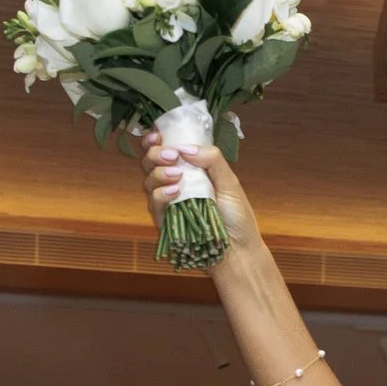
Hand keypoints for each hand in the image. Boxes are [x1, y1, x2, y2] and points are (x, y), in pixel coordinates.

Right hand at [136, 128, 256, 249]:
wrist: (238, 251)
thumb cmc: (237, 218)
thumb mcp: (230, 183)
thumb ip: (212, 160)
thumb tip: (185, 147)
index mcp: (190, 170)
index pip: (165, 149)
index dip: (155, 139)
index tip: (158, 134)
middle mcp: (174, 183)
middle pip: (150, 161)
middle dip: (155, 153)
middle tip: (171, 155)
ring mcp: (167, 202)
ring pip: (148, 180)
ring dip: (159, 172)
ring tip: (177, 175)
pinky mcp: (164, 221)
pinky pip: (153, 202)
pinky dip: (161, 194)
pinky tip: (175, 192)